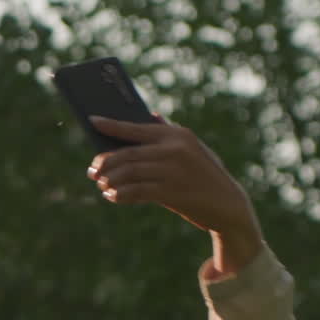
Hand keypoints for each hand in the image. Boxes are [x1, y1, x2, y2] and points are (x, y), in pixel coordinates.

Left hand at [87, 117, 262, 274]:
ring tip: (101, 185)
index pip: (136, 127)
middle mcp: (173, 149)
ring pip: (129, 173)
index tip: (92, 122)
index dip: (111, 125)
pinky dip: (120, 194)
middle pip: (128, 153)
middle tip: (92, 170)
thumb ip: (170, 133)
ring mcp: (172, 171)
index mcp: (176, 134)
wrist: (227, 204)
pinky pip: (136, 192)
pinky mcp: (171, 193)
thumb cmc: (204, 174)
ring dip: (110, 180)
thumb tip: (149, 116)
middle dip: (105, 162)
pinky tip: (112, 196)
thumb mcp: (192, 148)